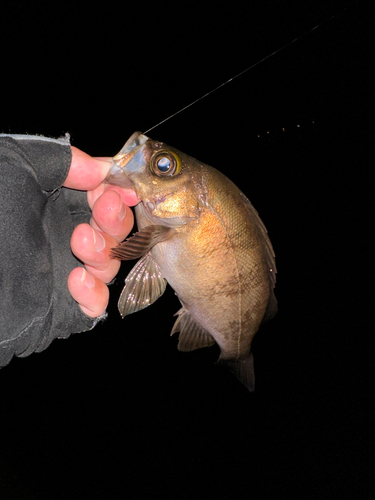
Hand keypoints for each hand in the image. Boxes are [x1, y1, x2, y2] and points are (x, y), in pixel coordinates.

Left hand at [64, 146, 139, 316]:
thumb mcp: (16, 168)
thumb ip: (60, 159)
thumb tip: (103, 169)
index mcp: (55, 202)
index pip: (102, 195)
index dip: (118, 191)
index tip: (124, 188)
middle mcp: (65, 235)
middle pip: (115, 229)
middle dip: (115, 219)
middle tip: (105, 208)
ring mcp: (65, 270)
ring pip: (111, 265)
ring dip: (104, 252)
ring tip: (80, 242)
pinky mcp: (61, 305)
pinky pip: (94, 306)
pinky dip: (93, 295)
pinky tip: (75, 280)